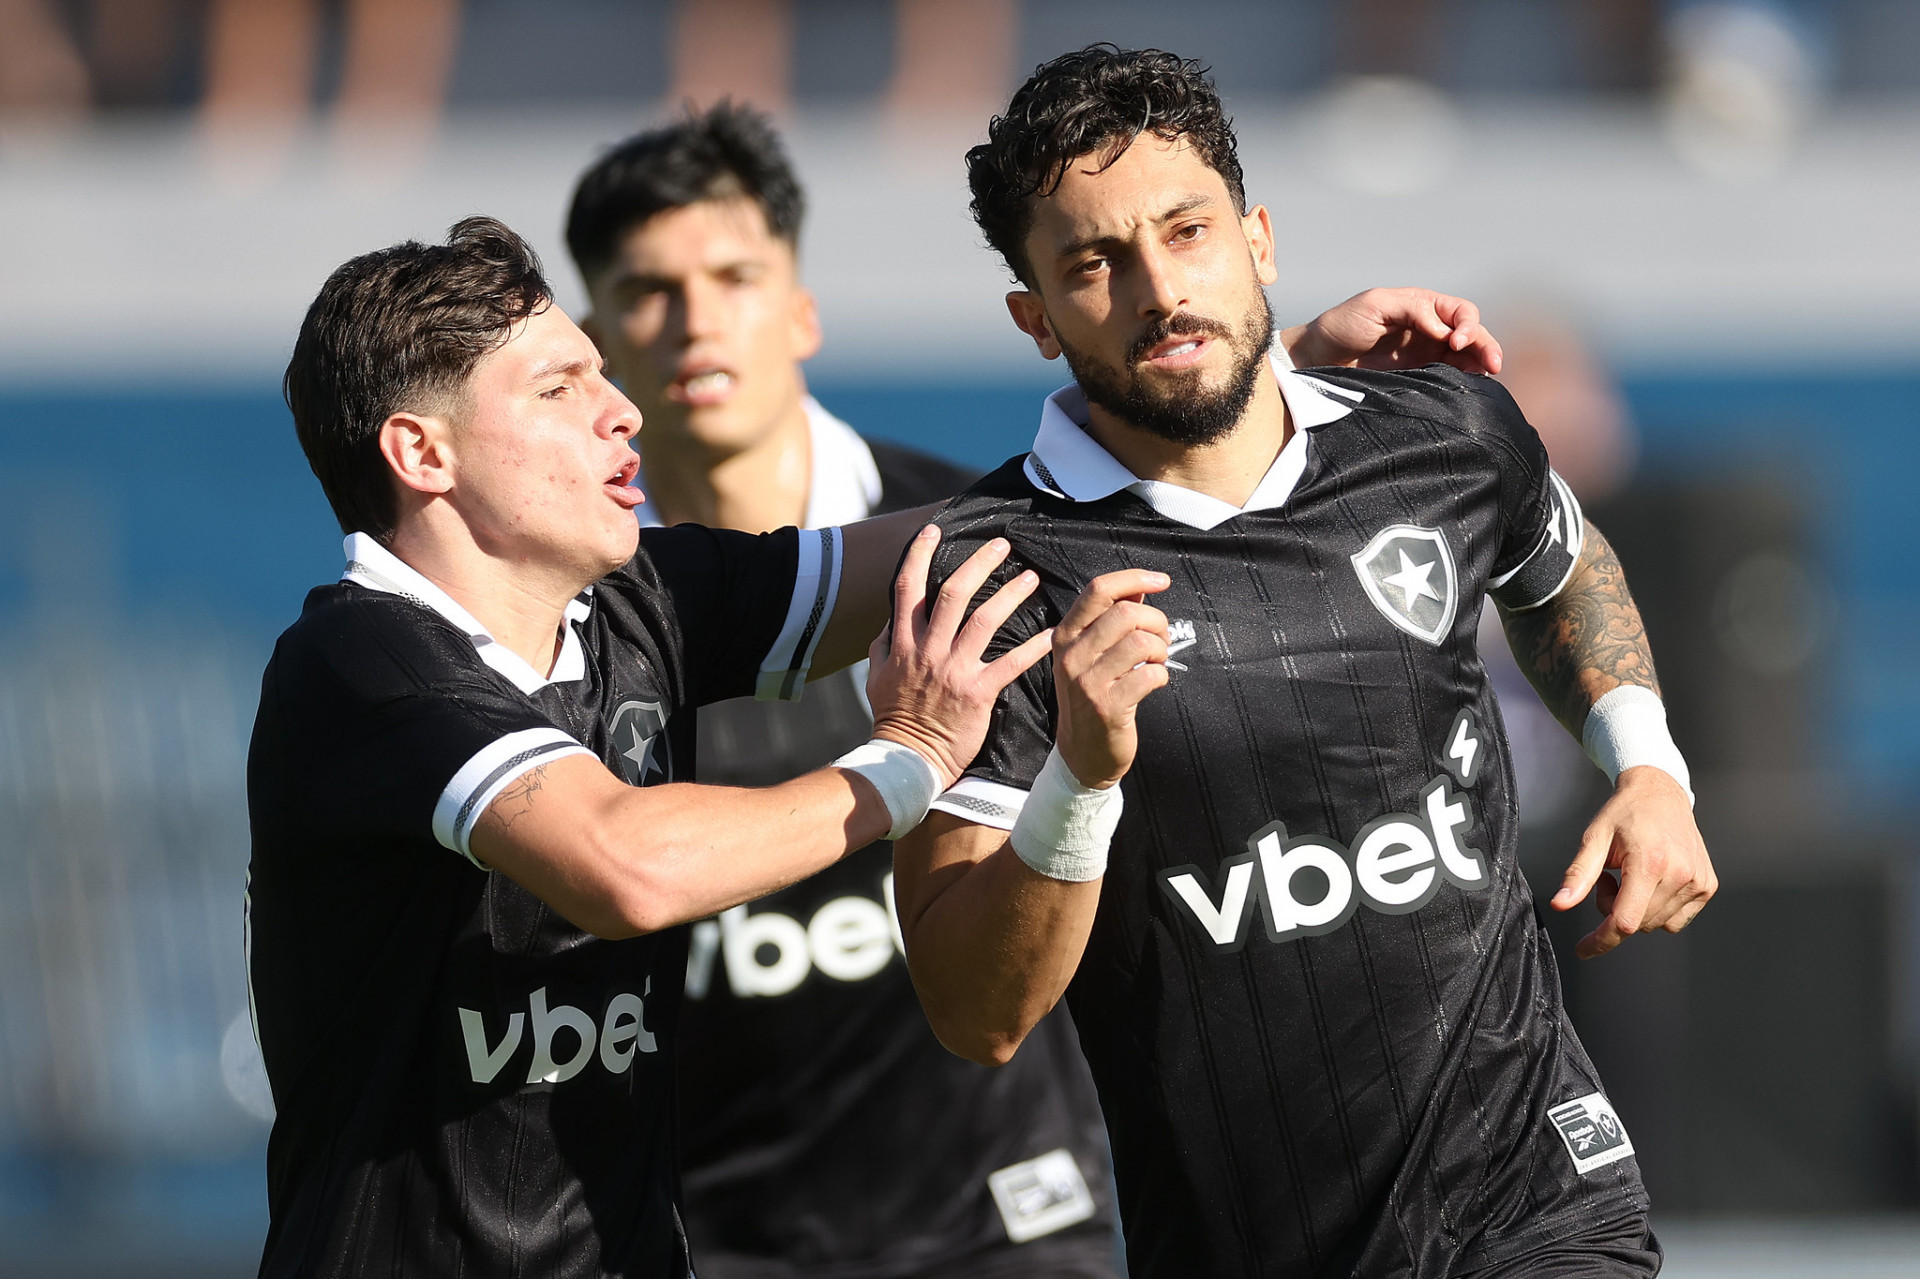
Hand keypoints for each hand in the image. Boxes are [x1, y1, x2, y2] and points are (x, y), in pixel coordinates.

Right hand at [868, 526, 1052, 787]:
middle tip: (1002, 545)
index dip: (919, 555)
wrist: (907, 761)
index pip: (908, 589)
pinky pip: (1010, 664)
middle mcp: (928, 651)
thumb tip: (888, 622)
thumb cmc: (893, 720)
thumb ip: (882, 646)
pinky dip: (1033, 649)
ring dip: (1010, 594)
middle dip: (978, 563)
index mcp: (904, 644)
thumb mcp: (876, 679)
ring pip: (984, 621)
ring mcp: (953, 671)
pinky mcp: (977, 693)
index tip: (934, 531)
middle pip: (954, 594)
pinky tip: (1054, 635)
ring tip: (1031, 577)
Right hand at [1052, 570, 1172, 789]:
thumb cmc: (1092, 696)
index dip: (1135, 578)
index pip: (1098, 590)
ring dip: (1161, 649)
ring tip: (1157, 660)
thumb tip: (1138, 586)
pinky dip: (1161, 674)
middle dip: (1156, 621)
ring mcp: (1088, 682)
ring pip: (1141, 642)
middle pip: (1126, 613)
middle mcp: (1072, 655)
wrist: (1082, 752)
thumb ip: (1111, 618)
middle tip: (1160, 638)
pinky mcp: (1108, 706)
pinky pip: (1150, 675)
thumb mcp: (1090, 654)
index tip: (1162, 581)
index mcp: (1065, 635)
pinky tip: (1154, 682)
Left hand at [1282, 287, 1503, 374]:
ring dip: (1480, 367)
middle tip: (1492, 366)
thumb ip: (1412, 310)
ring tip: (1487, 380)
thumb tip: (1444, 328)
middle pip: (1471, 336)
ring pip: (1465, 360)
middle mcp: (1429, 331)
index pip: (1461, 312)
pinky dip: (1462, 384)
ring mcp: (1424, 357)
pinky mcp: (1416, 380)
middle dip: (1486, 347)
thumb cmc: (1341, 325)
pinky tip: (1469, 391)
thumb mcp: (1374, 305)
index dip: (1467, 325)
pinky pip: (1447, 381)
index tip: (1456, 342)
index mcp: (1423, 307)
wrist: (1315, 359)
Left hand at [1552, 766, 1717, 957]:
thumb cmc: (1625, 813)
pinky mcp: (1708, 885)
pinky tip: (1652, 882)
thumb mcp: (1594, 838)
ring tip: (1631, 875)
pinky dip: (1658, 909)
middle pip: (1638, 924)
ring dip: (1637, 910)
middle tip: (1610, 878)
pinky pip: (1676, 920)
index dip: (1601, 940)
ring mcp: (1698, 882)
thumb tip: (1560, 904)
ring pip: (1656, 924)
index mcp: (1650, 863)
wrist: (1661, 792)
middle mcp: (1680, 874)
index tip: (1584, 949)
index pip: (1624, 920)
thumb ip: (1578, 875)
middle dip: (1614, 911)